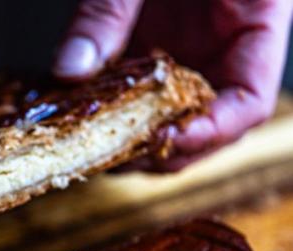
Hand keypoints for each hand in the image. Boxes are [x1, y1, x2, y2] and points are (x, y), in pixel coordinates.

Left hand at [53, 0, 292, 170]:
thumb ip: (109, 11)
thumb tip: (70, 70)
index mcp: (257, 15)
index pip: (250, 99)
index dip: (211, 130)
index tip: (163, 141)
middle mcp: (225, 42)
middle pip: (209, 120)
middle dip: (166, 148)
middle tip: (116, 157)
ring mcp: (190, 45)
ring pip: (173, 113)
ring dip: (137, 138)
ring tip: (97, 146)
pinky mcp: (155, 43)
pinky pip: (140, 89)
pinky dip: (117, 109)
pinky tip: (88, 115)